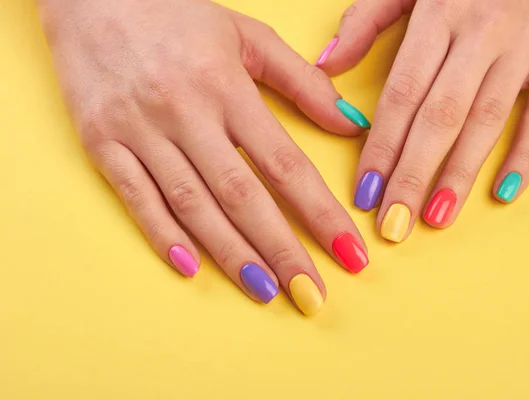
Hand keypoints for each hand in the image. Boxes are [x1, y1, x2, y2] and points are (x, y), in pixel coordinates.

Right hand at [38, 0, 370, 314]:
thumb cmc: (174, 13)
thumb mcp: (246, 36)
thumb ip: (301, 81)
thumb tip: (350, 123)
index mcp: (227, 86)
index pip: (285, 163)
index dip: (321, 213)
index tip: (349, 252)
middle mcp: (186, 112)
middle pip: (243, 195)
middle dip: (282, 250)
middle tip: (312, 294)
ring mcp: (141, 130)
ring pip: (192, 204)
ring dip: (231, 254)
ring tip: (265, 291)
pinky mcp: (103, 142)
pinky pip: (136, 197)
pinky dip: (162, 234)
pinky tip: (191, 267)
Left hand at [316, 0, 528, 241]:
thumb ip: (367, 19)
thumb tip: (326, 65)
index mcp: (438, 14)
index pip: (402, 94)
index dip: (380, 147)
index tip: (364, 192)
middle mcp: (481, 33)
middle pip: (440, 116)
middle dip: (413, 174)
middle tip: (393, 224)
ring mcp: (526, 45)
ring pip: (487, 120)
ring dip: (460, 174)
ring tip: (436, 217)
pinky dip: (528, 153)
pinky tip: (504, 191)